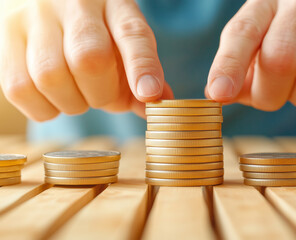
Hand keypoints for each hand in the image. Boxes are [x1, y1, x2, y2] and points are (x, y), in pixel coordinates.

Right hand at [0, 0, 172, 120]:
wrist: (42, 1)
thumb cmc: (93, 32)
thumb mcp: (123, 42)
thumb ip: (142, 71)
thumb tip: (159, 101)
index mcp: (113, 4)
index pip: (131, 33)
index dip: (142, 67)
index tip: (148, 94)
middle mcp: (74, 4)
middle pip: (89, 59)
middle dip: (101, 94)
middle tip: (100, 94)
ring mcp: (34, 18)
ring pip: (51, 76)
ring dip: (71, 103)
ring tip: (76, 94)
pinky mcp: (5, 36)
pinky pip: (20, 88)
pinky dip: (43, 107)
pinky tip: (53, 97)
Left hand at [206, 0, 295, 109]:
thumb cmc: (282, 28)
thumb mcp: (255, 35)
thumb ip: (235, 62)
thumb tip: (217, 94)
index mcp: (263, 3)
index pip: (242, 34)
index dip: (229, 67)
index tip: (220, 94)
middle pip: (280, 60)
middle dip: (269, 95)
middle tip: (269, 96)